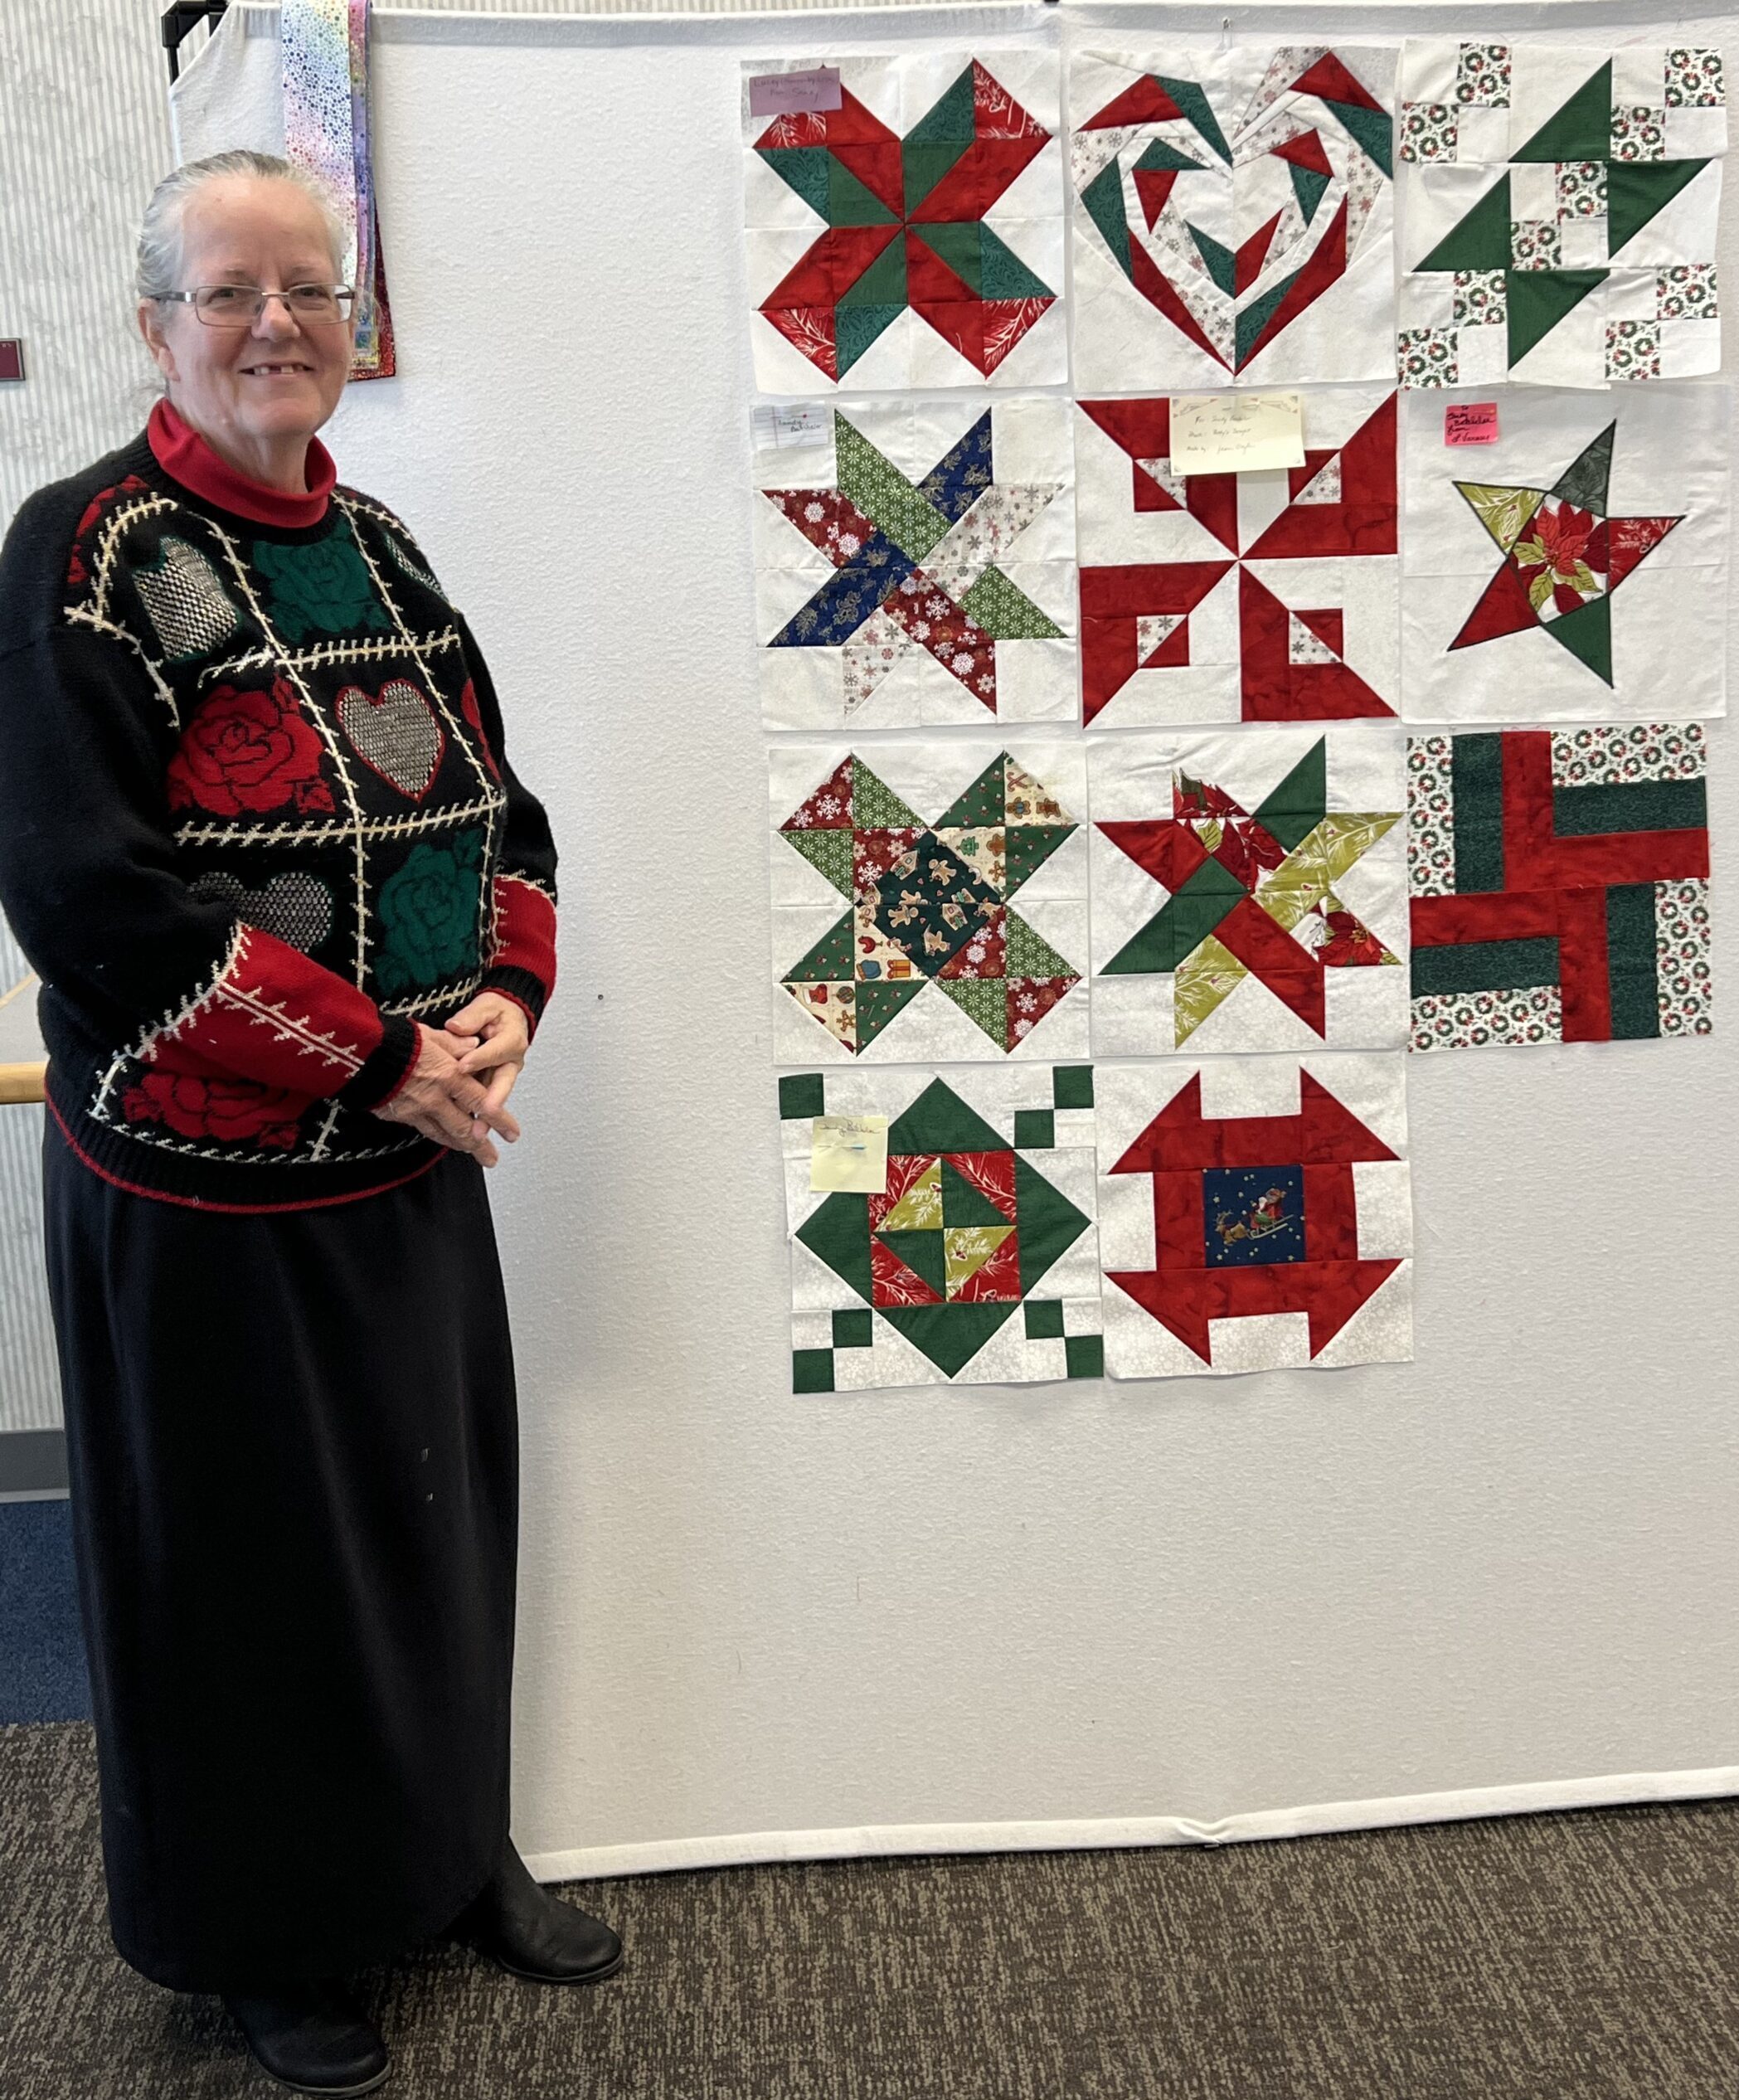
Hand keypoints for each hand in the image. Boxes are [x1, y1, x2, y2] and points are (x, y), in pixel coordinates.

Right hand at [372, 1021, 520, 1165]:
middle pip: (465, 1129)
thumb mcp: (432, 1035)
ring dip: (461, 1147)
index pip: (482, 1103)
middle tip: (492, 1158)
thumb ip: (456, 1043)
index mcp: (448, 1076)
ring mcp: (416, 1110)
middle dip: (481, 1146)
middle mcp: (435, 1098)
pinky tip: (444, 1139)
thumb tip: (473, 1045)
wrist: (359, 1052)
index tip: (511, 1132)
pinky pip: (423, 1130)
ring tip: (474, 1154)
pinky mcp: (398, 1115)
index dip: (500, 1120)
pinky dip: (438, 1136)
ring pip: (444, 1135)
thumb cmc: (395, 1040)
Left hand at [441, 991, 529, 1127]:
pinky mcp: (492, 1085)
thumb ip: (472, 1016)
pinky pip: (482, 1100)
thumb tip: (456, 1026)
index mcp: (512, 1041)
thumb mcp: (486, 1005)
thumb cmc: (497, 1013)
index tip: (462, 1066)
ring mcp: (501, 1076)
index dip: (479, 1059)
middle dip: (492, 1104)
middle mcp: (510, 1063)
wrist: (507, 1019)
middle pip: (502, 1085)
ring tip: (475, 1134)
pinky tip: (463, 1129)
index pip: (495, 1051)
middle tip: (484, 1115)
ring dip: (484, 1117)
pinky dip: (473, 1114)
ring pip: (493, 1098)